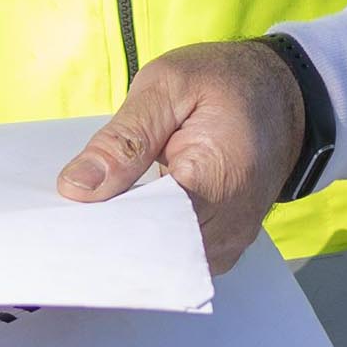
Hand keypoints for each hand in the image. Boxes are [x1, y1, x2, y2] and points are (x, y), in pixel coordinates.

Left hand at [55, 40, 305, 273]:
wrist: (282, 95)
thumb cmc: (226, 84)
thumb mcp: (167, 87)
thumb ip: (123, 139)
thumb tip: (76, 188)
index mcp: (218, 179)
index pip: (150, 229)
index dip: (104, 228)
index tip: (65, 221)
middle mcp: (229, 225)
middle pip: (154, 254)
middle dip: (107, 238)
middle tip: (65, 217)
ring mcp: (228, 241)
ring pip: (162, 262)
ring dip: (125, 240)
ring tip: (89, 215)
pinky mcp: (221, 245)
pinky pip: (175, 256)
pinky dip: (144, 240)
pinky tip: (119, 217)